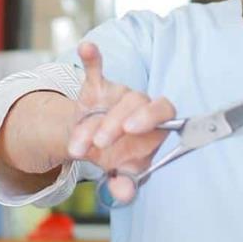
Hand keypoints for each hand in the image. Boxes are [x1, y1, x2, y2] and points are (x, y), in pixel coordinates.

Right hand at [67, 42, 175, 202]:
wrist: (92, 143)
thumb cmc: (117, 155)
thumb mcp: (122, 172)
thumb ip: (125, 183)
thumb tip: (124, 194)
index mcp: (154, 125)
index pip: (164, 111)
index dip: (150, 116)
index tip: (132, 128)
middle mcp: (140, 104)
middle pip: (135, 103)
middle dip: (115, 123)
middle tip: (101, 142)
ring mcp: (118, 93)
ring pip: (111, 99)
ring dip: (92, 123)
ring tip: (78, 147)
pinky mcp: (97, 86)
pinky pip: (96, 69)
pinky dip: (92, 57)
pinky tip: (87, 48)